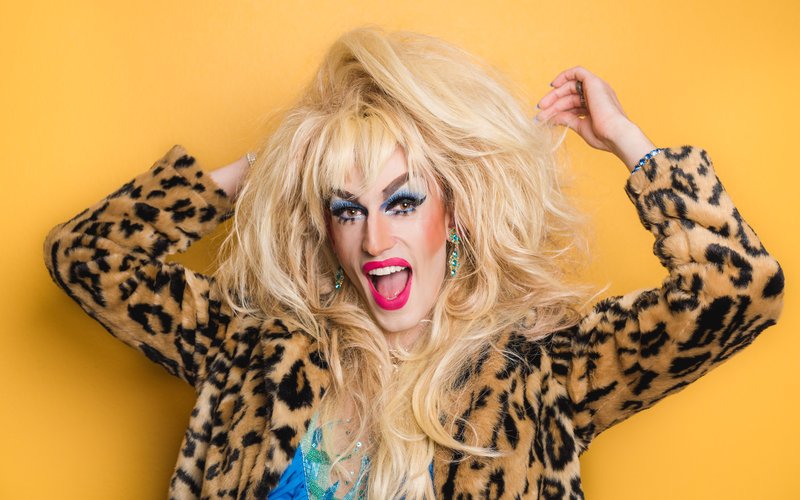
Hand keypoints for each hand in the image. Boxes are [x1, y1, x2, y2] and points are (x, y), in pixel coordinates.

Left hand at [535, 66, 655, 170]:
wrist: (616, 134)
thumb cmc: (603, 136)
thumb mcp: (580, 126)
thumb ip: (567, 119)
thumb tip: (553, 118)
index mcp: (596, 106)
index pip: (572, 104)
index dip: (557, 109)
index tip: (544, 116)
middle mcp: (597, 95)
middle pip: (569, 95)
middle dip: (552, 103)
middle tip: (539, 113)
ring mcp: (596, 88)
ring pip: (570, 86)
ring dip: (554, 96)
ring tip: (542, 107)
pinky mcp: (594, 82)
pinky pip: (578, 72)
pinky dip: (565, 75)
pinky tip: (553, 85)